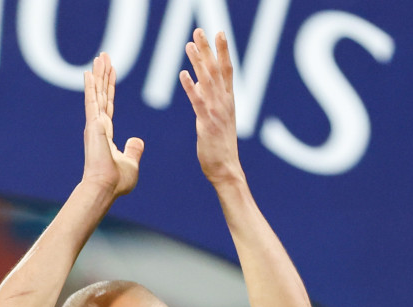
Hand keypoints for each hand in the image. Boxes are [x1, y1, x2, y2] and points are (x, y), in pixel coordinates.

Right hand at [82, 53, 143, 198]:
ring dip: (99, 74)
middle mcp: (98, 126)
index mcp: (105, 134)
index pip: (108, 105)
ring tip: (100, 57)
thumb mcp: (130, 162)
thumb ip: (133, 149)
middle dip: (103, 75)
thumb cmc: (117, 180)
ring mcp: (94, 124)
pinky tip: (89, 72)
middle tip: (103, 56)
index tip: (110, 72)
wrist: (106, 187)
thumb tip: (137, 140)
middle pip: (102, 94)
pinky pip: (93, 101)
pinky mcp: (93, 125)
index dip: (109, 88)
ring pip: (97, 93)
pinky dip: (91, 86)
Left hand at [180, 30, 244, 187]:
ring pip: (208, 82)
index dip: (223, 51)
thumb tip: (199, 82)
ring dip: (198, 62)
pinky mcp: (207, 123)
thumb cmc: (220, 147)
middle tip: (200, 31)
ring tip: (190, 45)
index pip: (226, 70)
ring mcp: (217, 112)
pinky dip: (191, 87)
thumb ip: (209, 100)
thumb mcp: (217, 120)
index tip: (219, 33)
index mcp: (228, 101)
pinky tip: (183, 74)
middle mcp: (225, 103)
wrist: (226, 169)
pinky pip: (198, 102)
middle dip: (208, 49)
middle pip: (217, 70)